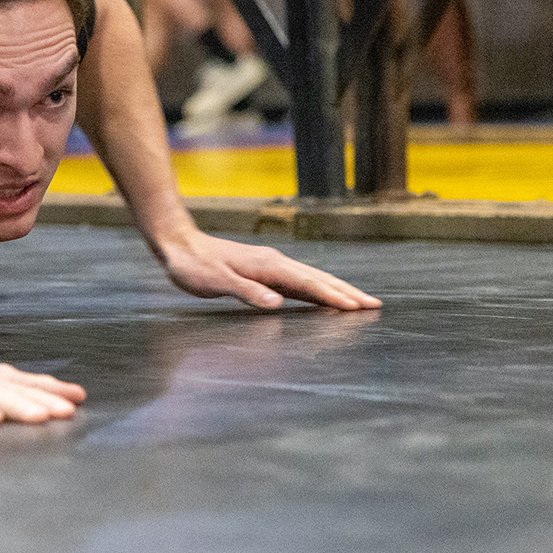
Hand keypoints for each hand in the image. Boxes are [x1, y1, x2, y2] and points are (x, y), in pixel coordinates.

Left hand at [160, 231, 380, 311]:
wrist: (178, 244)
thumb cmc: (193, 266)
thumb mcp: (216, 282)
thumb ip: (247, 292)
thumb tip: (277, 303)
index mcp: (269, 266)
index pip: (309, 284)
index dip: (334, 297)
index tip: (357, 308)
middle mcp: (275, 263)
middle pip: (319, 279)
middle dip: (347, 292)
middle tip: (374, 305)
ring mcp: (271, 265)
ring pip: (312, 279)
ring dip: (337, 290)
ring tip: (359, 302)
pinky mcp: (264, 270)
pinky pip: (299, 282)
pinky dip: (317, 290)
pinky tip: (323, 298)